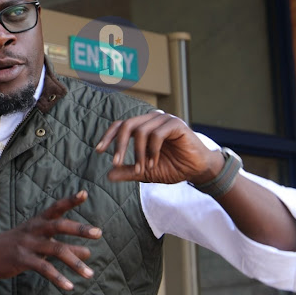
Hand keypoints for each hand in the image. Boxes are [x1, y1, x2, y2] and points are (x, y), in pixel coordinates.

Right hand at [0, 190, 101, 289]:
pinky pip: (44, 268)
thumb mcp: (40, 242)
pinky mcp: (22, 259)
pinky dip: (58, 278)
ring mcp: (28, 244)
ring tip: (90, 274)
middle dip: (79, 229)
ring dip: (75, 262)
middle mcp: (34, 229)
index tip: (84, 193)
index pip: (56, 207)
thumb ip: (65, 246)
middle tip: (98, 233)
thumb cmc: (17, 246)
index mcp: (38, 221)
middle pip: (59, 225)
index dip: (70, 200)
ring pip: (56, 250)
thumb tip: (89, 252)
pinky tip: (70, 286)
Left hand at [95, 111, 223, 184]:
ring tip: (142, 168)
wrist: (197, 170)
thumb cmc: (174, 167)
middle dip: (119, 145)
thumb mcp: (146, 172)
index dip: (108, 136)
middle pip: (127, 125)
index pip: (120, 125)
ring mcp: (164, 120)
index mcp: (144, 126)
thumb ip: (128, 171)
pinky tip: (154, 163)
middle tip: (116, 162)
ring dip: (138, 153)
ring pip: (141, 131)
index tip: (98, 151)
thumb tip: (108, 174)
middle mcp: (152, 119)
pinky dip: (152, 151)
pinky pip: (157, 134)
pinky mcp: (176, 124)